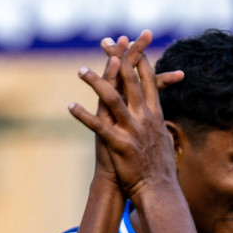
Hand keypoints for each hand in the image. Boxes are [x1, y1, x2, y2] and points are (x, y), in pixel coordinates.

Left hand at [70, 30, 181, 200]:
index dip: (135, 58)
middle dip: (117, 59)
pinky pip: (98, 126)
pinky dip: (83, 115)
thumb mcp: (162, 139)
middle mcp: (146, 117)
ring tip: (80, 70)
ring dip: (95, 82)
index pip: (147, 78)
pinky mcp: (120, 144)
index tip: (126, 42)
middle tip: (105, 43)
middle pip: (130, 80)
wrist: (159, 190)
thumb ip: (157, 122)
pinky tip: (70, 107)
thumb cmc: (160, 167)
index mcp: (156, 113)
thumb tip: (156, 113)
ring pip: (112, 98)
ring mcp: (133, 130)